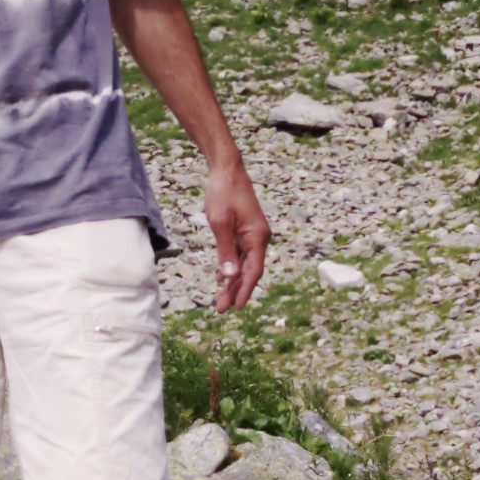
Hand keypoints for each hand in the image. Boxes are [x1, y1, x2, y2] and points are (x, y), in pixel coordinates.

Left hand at [203, 161, 270, 312]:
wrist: (227, 170)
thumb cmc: (224, 193)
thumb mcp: (220, 223)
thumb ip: (226, 251)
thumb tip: (230, 277)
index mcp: (258, 236)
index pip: (254, 271)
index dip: (245, 290)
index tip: (237, 307)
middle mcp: (259, 237)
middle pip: (249, 271)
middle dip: (235, 291)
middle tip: (221, 309)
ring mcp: (253, 234)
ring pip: (244, 264)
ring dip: (232, 282)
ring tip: (220, 300)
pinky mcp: (245, 231)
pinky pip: (240, 254)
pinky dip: (231, 267)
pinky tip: (222, 279)